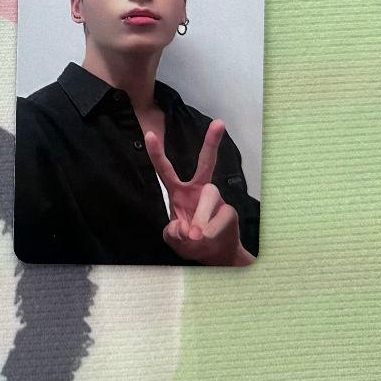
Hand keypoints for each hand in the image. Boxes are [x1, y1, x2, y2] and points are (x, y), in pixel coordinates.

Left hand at [144, 119, 254, 266]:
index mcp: (179, 192)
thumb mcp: (175, 241)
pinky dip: (211, 230)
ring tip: (196, 236)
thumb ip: (173, 234)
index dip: (157, 153)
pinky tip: (206, 239)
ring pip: (210, 197)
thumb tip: (185, 229)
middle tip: (220, 123)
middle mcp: (199, 190)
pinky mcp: (230, 212)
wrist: (217, 257)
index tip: (150, 133)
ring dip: (201, 217)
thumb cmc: (191, 243)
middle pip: (206, 163)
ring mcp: (216, 200)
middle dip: (212, 143)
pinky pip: (221, 218)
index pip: (165, 170)